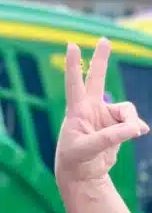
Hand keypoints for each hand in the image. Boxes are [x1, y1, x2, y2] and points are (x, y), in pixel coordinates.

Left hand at [55, 38, 148, 184]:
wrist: (83, 173)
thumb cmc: (75, 159)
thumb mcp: (88, 149)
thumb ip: (111, 137)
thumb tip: (136, 128)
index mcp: (76, 110)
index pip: (74, 83)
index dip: (73, 65)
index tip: (71, 45)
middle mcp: (90, 108)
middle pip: (97, 78)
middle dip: (101, 58)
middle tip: (104, 39)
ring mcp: (105, 115)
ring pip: (126, 109)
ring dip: (131, 121)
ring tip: (132, 133)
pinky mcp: (117, 124)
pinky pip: (132, 121)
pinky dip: (136, 127)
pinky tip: (139, 133)